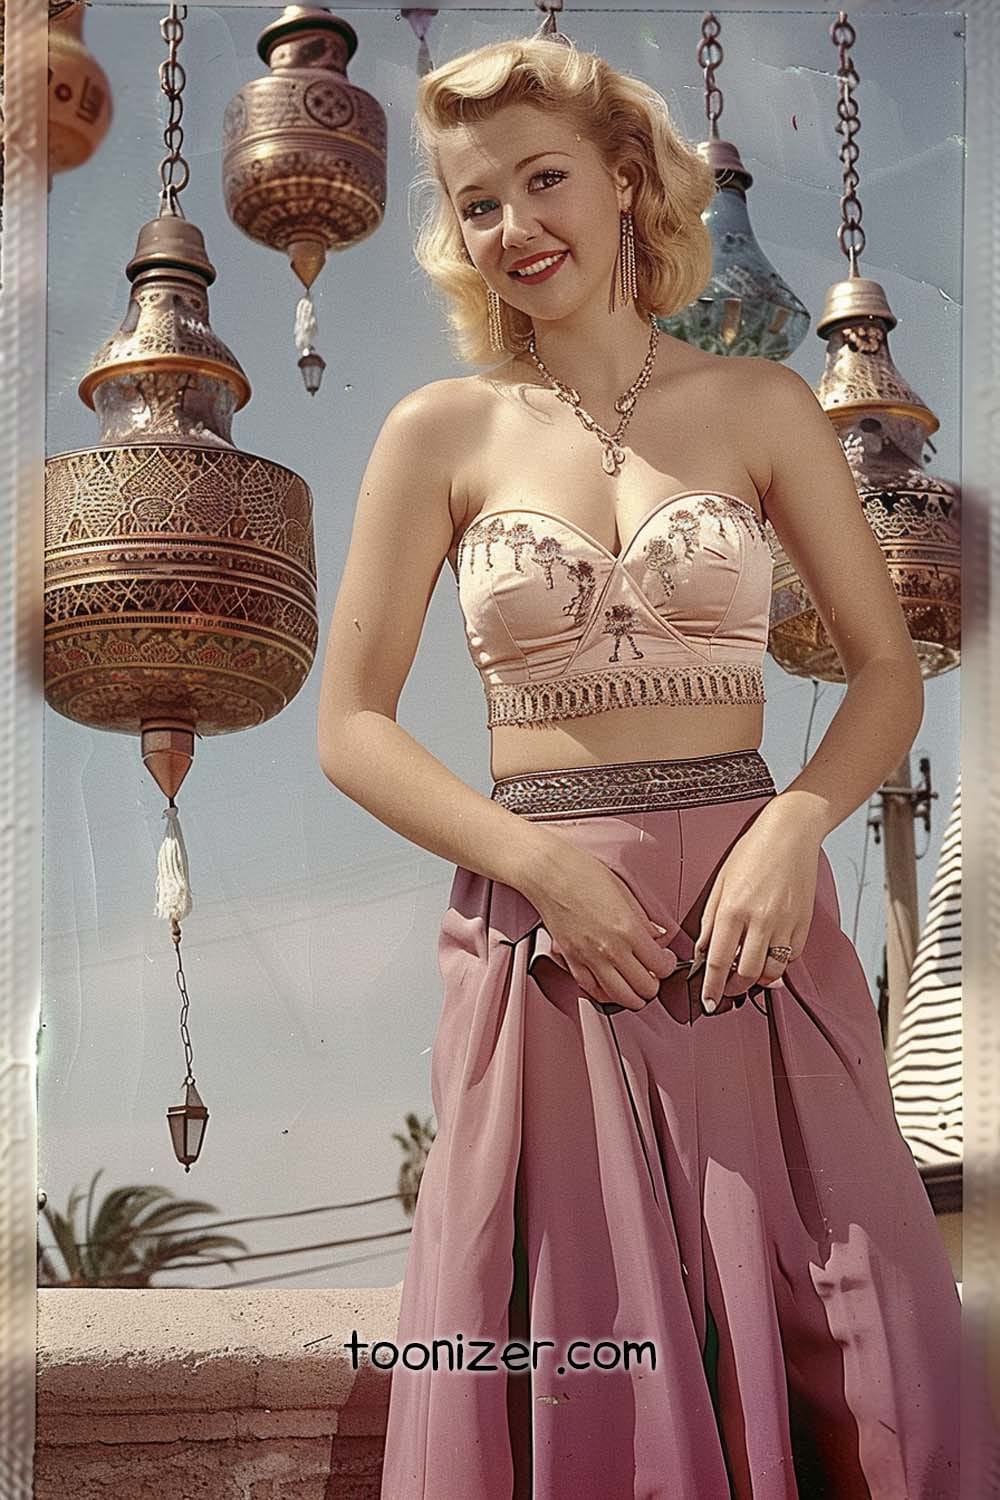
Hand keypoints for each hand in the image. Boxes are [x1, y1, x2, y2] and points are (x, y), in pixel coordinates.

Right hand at [524, 840, 679, 1012]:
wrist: (547, 872)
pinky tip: (612, 983)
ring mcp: (589, 958)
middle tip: (653, 972)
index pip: (661, 966)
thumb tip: (658, 935)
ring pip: (621, 997)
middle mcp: (610, 949)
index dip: (669, 965)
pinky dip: (606, 993)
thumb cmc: (582, 873)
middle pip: (644, 988)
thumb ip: (644, 919)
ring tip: (635, 982)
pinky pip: (593, 990)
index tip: (666, 959)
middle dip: (654, 984)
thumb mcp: (624, 891)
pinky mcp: (571, 960)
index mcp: (628, 929)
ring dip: (633, 995)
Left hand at [692, 800, 823, 1012]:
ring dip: (758, 980)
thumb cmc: (751, 853)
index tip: (709, 1002)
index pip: (720, 962)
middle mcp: (760, 920)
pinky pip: (791, 956)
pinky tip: (768, 956)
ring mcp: (785, 923)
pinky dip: (779, 964)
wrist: (790, 834)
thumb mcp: (720, 883)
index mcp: (733, 909)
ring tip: (747, 976)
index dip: (713, 987)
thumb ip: (711, 921)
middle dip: (734, 989)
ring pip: (772, 971)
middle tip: (727, 991)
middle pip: (747, 974)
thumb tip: (703, 951)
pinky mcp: (804, 922)